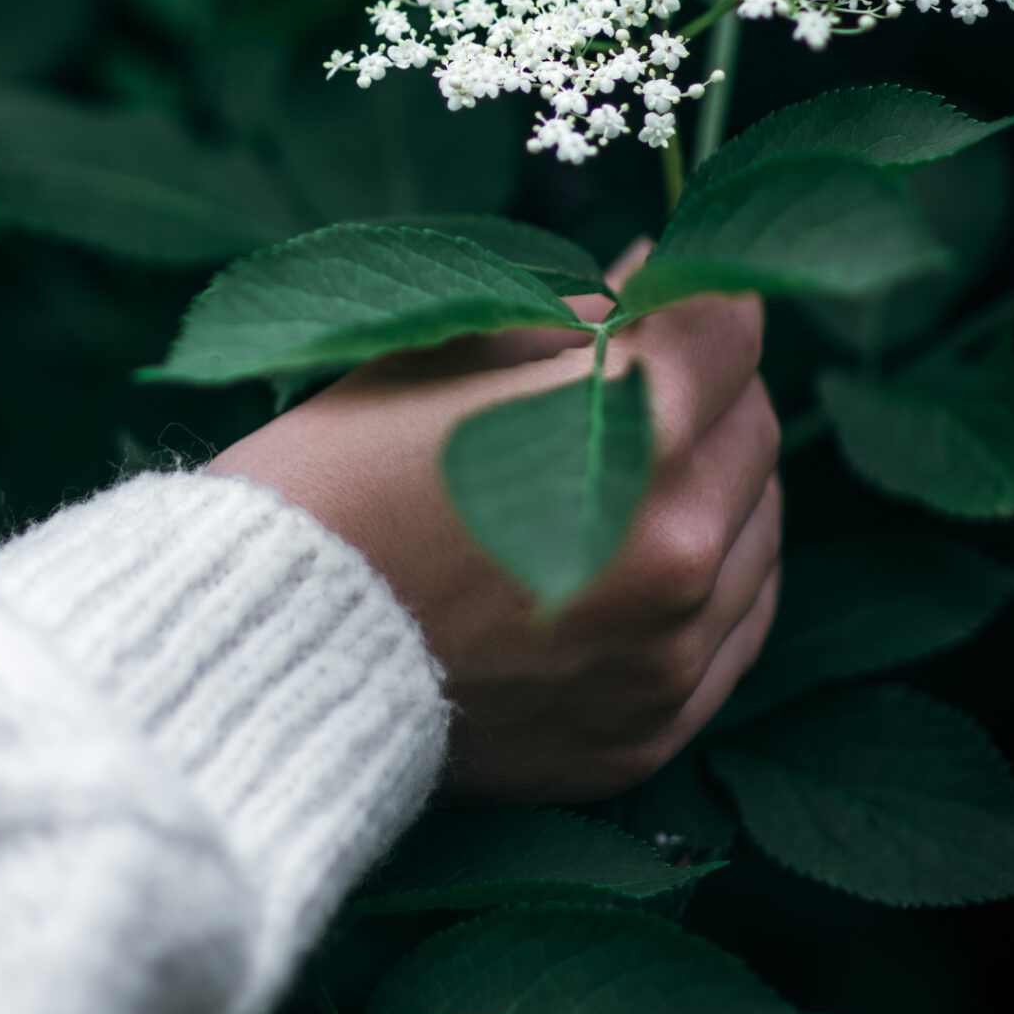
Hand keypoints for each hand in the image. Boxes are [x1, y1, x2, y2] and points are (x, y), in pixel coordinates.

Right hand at [204, 246, 781, 803]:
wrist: (255, 650)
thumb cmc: (330, 482)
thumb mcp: (441, 352)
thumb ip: (574, 314)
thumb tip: (654, 281)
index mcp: (630, 434)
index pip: (730, 321)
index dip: (690, 289)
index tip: (658, 290)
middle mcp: (674, 552)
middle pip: (754, 425)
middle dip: (699, 389)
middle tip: (615, 382)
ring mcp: (667, 656)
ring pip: (758, 533)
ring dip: (707, 489)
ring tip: (607, 482)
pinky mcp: (647, 732)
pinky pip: (732, 633)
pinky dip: (703, 587)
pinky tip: (630, 566)